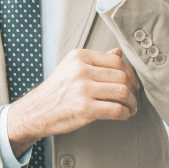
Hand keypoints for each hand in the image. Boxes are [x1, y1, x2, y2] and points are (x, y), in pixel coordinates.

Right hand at [6, 48, 140, 155]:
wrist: (36, 110)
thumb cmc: (56, 91)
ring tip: (130, 108)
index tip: (133, 83)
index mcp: (79, 57)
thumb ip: (96, 61)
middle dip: (132, 90)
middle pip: (122, 76)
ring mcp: (82, 89)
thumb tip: (118, 52)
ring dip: (131, 103)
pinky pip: (116, 110)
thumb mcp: (72, 68)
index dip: (130, 73)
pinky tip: (123, 115)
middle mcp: (81, 70)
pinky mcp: (85, 108)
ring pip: (122, 92)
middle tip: (133, 98)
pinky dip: (124, 114)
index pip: (116, 60)